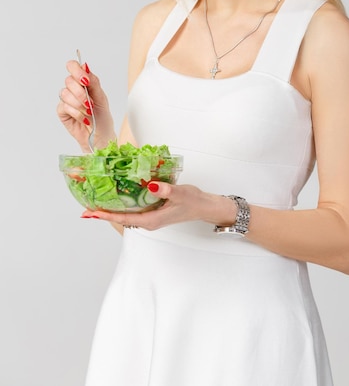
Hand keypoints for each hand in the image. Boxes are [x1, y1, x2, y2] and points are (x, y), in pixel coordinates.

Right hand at [57, 59, 115, 151]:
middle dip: (80, 93)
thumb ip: (93, 82)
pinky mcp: (62, 111)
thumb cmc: (102, 117)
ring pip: (65, 93)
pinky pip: (64, 106)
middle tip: (89, 103)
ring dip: (79, 104)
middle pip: (69, 80)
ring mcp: (67, 99)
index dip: (77, 70)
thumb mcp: (101, 98)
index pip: (73, 66)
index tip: (85, 80)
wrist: (100, 136)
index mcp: (84, 82)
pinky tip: (84, 119)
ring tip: (89, 112)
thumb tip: (85, 66)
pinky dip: (76, 113)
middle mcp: (74, 89)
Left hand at [80, 182, 236, 229]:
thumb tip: (150, 185)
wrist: (205, 206)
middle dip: (103, 210)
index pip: (123, 218)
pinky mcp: (153, 209)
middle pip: (120, 216)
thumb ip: (165, 190)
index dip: (105, 215)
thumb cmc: (193, 202)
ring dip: (112, 205)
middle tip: (85, 203)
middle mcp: (147, 220)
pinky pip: (134, 206)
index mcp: (151, 220)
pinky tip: (117, 191)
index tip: (90, 212)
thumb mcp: (179, 194)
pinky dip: (123, 200)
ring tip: (95, 197)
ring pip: (126, 211)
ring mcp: (150, 215)